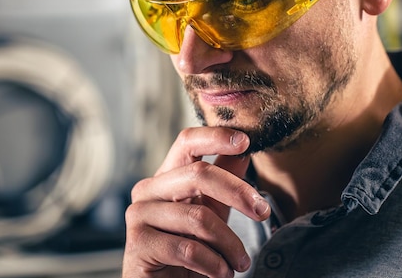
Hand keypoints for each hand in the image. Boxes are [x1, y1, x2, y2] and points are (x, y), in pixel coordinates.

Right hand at [122, 127, 270, 277]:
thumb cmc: (187, 253)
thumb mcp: (213, 213)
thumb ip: (224, 181)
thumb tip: (243, 151)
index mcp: (166, 177)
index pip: (187, 142)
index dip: (215, 137)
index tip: (245, 141)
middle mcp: (148, 190)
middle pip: (199, 175)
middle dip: (238, 193)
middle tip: (263, 212)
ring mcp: (139, 215)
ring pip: (198, 217)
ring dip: (229, 244)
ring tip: (239, 263)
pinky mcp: (137, 244)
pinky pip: (188, 249)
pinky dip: (213, 265)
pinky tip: (220, 273)